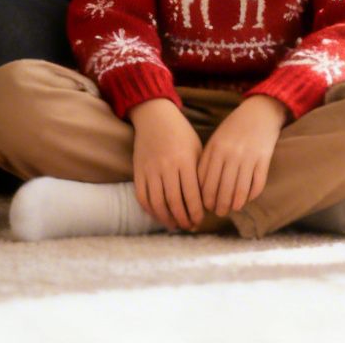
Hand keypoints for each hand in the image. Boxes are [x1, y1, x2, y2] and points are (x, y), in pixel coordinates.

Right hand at [130, 98, 204, 230]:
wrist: (155, 117)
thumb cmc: (181, 134)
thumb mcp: (197, 149)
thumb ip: (200, 174)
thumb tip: (207, 201)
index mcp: (184, 161)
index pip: (191, 195)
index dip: (196, 212)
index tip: (200, 220)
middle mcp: (166, 167)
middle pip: (174, 202)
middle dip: (183, 219)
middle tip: (189, 226)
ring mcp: (150, 170)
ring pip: (157, 203)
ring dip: (167, 219)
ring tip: (176, 225)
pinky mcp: (138, 171)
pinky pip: (142, 197)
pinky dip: (151, 211)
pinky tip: (160, 215)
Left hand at [197, 95, 287, 215]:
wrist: (259, 112)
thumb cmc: (234, 128)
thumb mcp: (216, 140)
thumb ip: (208, 161)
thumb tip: (202, 189)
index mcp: (215, 149)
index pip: (206, 181)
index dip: (205, 198)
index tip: (205, 206)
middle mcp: (230, 154)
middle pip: (222, 188)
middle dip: (219, 205)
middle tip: (219, 213)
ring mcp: (248, 157)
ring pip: (239, 189)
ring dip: (235, 204)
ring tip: (232, 209)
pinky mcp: (263, 159)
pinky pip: (257, 183)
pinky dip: (252, 195)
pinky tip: (247, 199)